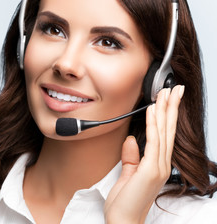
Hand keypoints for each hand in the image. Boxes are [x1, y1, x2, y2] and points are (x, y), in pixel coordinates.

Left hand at [104, 85, 184, 223]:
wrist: (123, 221)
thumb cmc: (126, 201)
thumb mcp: (129, 174)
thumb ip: (131, 156)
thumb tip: (131, 140)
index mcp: (157, 163)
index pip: (165, 134)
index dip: (168, 115)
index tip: (169, 100)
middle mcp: (162, 163)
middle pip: (168, 129)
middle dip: (171, 107)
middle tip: (175, 89)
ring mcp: (158, 167)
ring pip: (163, 132)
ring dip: (164, 110)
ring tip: (166, 93)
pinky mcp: (150, 170)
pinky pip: (153, 141)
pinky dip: (153, 124)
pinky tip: (153, 110)